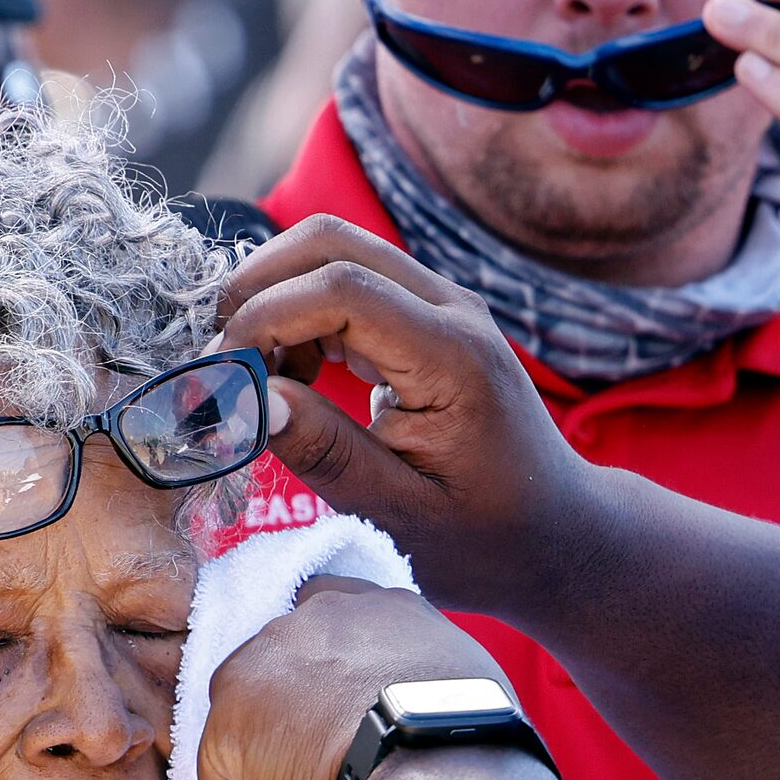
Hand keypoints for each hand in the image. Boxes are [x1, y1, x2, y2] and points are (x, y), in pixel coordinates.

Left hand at [198, 576, 507, 779]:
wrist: (440, 773)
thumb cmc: (474, 748)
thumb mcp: (469, 690)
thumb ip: (431, 687)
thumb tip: (419, 727)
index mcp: (383, 607)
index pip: (342, 624)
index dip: (335, 679)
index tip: (345, 723)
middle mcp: (317, 617)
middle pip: (285, 671)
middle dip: (296, 723)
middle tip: (326, 778)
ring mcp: (264, 664)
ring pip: (253, 728)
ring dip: (275, 775)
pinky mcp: (230, 724)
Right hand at [214, 216, 607, 612]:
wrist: (555, 532)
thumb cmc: (485, 538)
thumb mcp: (399, 516)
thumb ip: (327, 454)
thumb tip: (254, 398)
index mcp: (452, 357)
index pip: (340, 288)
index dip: (264, 318)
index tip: (226, 378)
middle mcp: (453, 310)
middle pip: (331, 241)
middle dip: (257, 287)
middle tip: (224, 361)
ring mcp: (443, 305)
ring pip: (335, 250)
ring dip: (276, 299)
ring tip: (262, 378)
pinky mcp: (428, 316)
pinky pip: (350, 280)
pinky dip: (301, 314)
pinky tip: (296, 379)